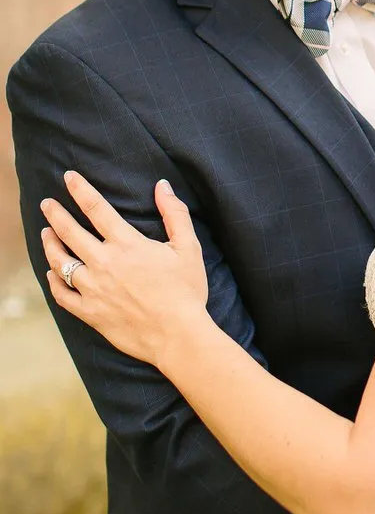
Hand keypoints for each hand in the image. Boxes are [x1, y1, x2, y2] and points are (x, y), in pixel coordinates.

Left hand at [41, 174, 208, 364]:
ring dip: (50, 245)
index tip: (68, 177)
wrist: (177, 336)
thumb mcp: (188, 247)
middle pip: (70, 232)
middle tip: (46, 204)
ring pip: (60, 262)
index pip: (97, 208)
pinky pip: (63, 295)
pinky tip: (51, 273)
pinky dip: (53, 282)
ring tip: (46, 234)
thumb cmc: (186, 291)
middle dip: (55, 214)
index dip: (80, 189)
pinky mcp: (89, 313)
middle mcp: (104, 263)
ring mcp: (93, 289)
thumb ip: (175, 213)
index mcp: (127, 244)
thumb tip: (162, 186)